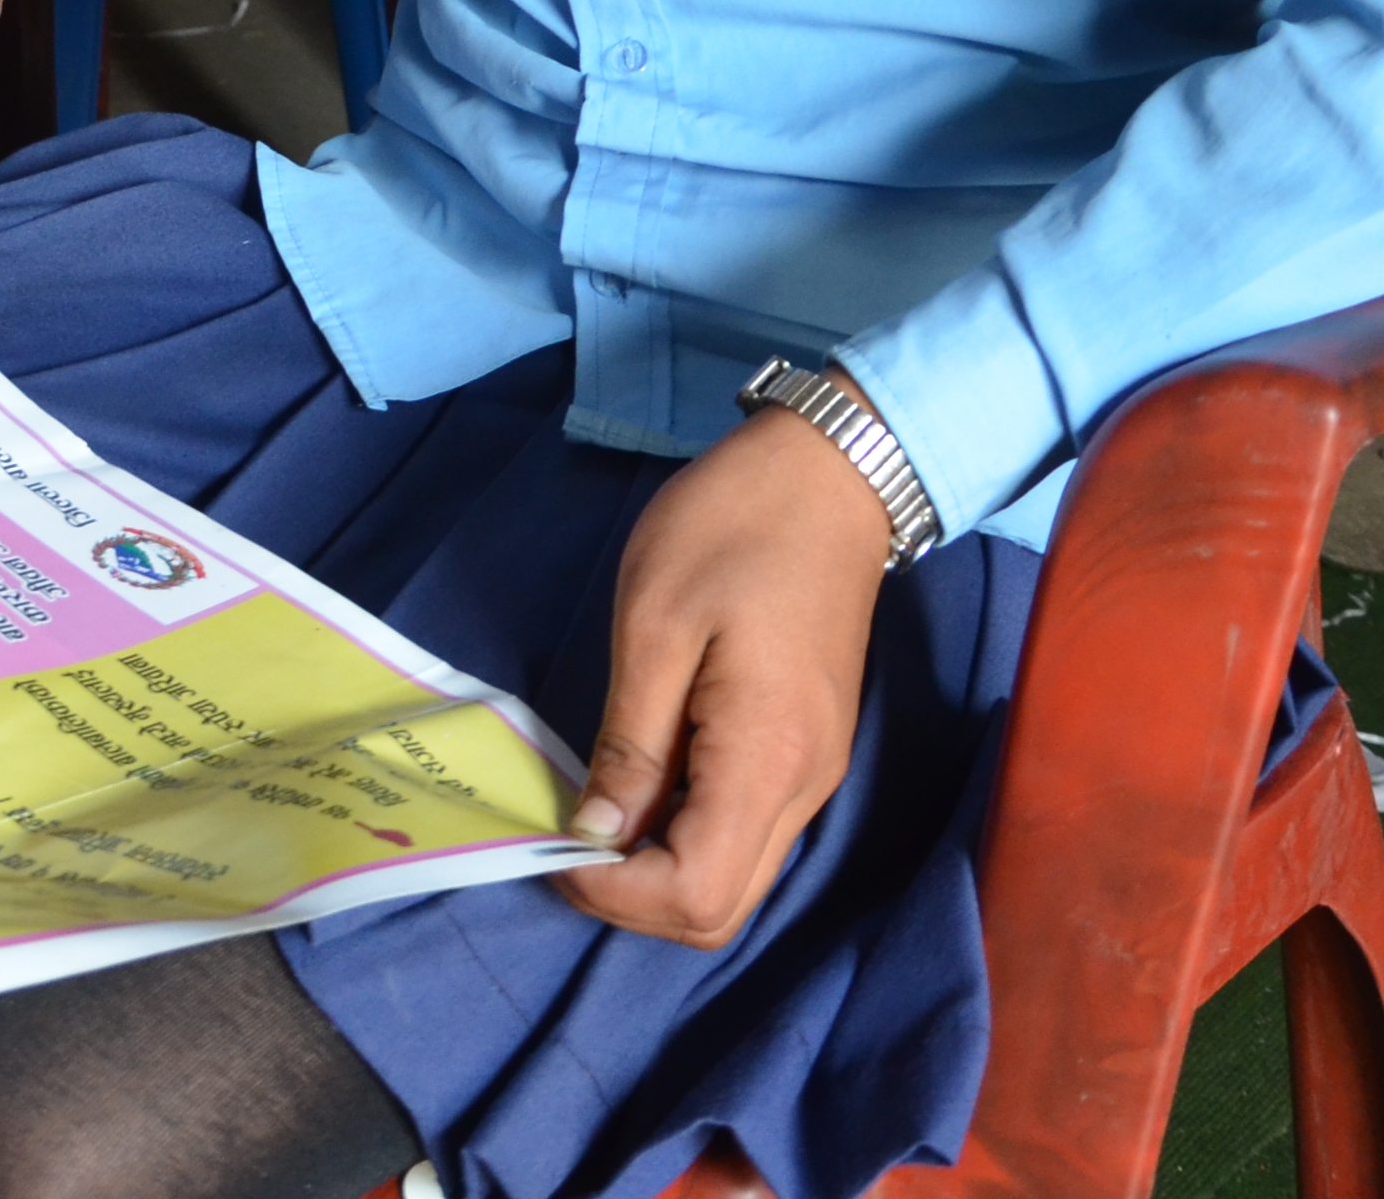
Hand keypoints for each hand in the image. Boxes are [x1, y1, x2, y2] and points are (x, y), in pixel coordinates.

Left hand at [558, 399, 895, 945]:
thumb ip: (629, 743)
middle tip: (565, 839)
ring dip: (657, 871)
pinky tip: (637, 785)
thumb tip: (595, 836)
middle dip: (632, 898)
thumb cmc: (733, 530)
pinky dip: (685, 834)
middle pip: (719, 908)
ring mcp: (813, 774)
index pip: (696, 894)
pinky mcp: (807, 751)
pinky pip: (744, 831)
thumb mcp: (655, 624)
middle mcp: (804, 789)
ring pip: (734, 878)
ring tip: (591, 812)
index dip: (615, 895)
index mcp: (766, 760)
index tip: (555, 847)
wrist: (828, 475)